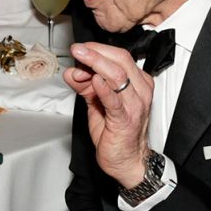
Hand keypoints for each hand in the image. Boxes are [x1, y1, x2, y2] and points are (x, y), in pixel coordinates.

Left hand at [65, 42, 152, 187]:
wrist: (127, 161)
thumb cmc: (116, 132)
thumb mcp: (96, 103)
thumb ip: (84, 85)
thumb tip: (71, 71)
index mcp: (137, 82)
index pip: (119, 56)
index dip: (97, 51)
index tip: (79, 51)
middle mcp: (139, 90)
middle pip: (120, 60)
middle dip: (95, 52)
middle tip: (77, 50)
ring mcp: (134, 104)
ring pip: (118, 75)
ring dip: (95, 65)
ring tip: (80, 59)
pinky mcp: (125, 120)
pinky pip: (115, 100)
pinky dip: (103, 88)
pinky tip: (94, 81)